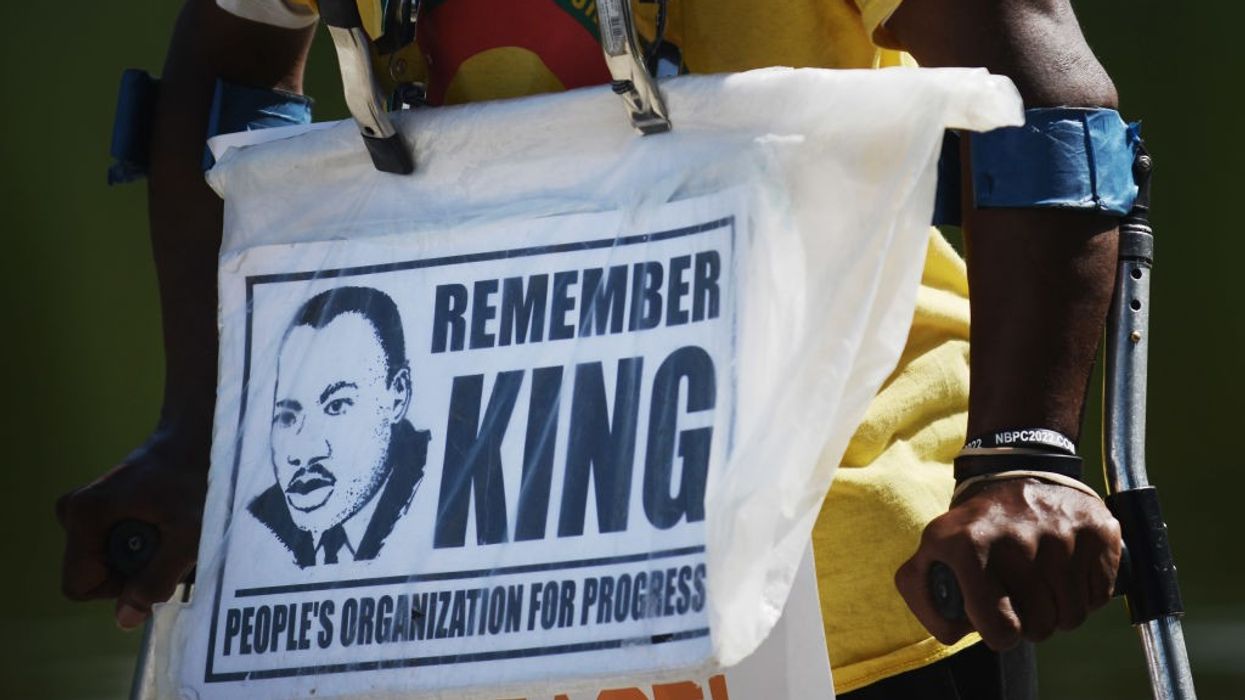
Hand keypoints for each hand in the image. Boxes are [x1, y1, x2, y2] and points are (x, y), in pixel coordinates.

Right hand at [56, 423, 206, 629]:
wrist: (202, 434)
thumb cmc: (198, 478)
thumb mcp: (187, 535)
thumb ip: (156, 579)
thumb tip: (125, 619)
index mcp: (84, 516)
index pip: (79, 586)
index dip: (117, 588)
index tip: (154, 563)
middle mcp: (75, 511)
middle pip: (96, 572)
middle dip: (135, 570)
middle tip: (173, 543)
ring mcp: (87, 508)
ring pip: (109, 558)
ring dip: (146, 556)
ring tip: (176, 529)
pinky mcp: (104, 504)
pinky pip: (116, 541)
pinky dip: (147, 540)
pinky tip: (172, 522)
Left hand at [895, 478, 1121, 649]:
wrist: (1017, 471)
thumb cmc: (975, 527)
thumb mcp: (932, 551)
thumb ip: (923, 595)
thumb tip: (950, 630)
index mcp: (968, 547)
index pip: (1001, 630)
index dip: (1000, 634)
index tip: (998, 618)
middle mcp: (1016, 539)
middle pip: (1041, 627)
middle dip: (1031, 622)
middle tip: (1021, 599)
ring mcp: (1060, 534)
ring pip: (1073, 616)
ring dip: (1059, 610)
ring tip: (1041, 584)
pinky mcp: (1097, 530)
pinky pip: (1099, 595)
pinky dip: (1085, 593)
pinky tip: (1066, 570)